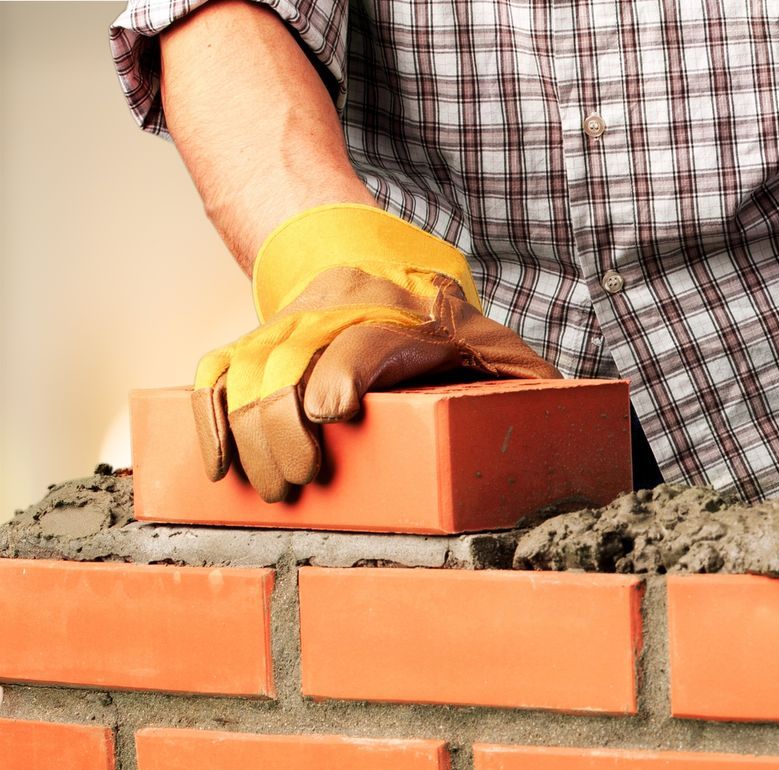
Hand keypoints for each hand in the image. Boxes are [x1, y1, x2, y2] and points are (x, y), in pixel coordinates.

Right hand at [193, 204, 559, 501]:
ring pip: (252, 364)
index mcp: (418, 317)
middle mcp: (349, 307)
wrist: (399, 271)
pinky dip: (209, 412)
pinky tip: (215, 462)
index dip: (344, 371)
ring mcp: (301, 318)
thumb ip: (537, 394)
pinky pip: (221, 366)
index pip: (369, 336)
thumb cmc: (468, 343)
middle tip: (299, 484)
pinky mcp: (266, 335)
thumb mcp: (515, 362)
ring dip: (248, 429)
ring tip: (267, 488)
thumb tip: (568, 433)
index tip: (329, 415)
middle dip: (286, 424)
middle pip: (297, 356)